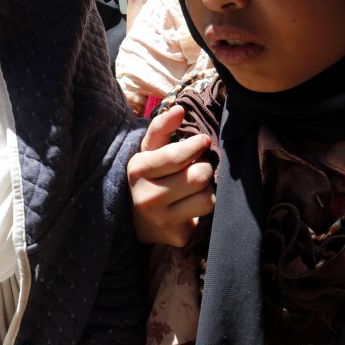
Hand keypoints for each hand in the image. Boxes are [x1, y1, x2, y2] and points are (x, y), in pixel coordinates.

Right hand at [128, 105, 214, 246]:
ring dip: (206, 187)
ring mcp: (161, 220)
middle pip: (199, 176)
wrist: (137, 220)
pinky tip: (191, 204)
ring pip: (207, 196)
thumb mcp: (149, 150)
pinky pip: (207, 214)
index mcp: (137, 169)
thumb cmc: (149, 176)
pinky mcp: (177, 236)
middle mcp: (146, 197)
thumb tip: (179, 108)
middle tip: (195, 168)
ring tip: (194, 186)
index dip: (197, 146)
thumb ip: (162, 127)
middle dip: (202, 168)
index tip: (202, 142)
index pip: (178, 155)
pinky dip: (204, 204)